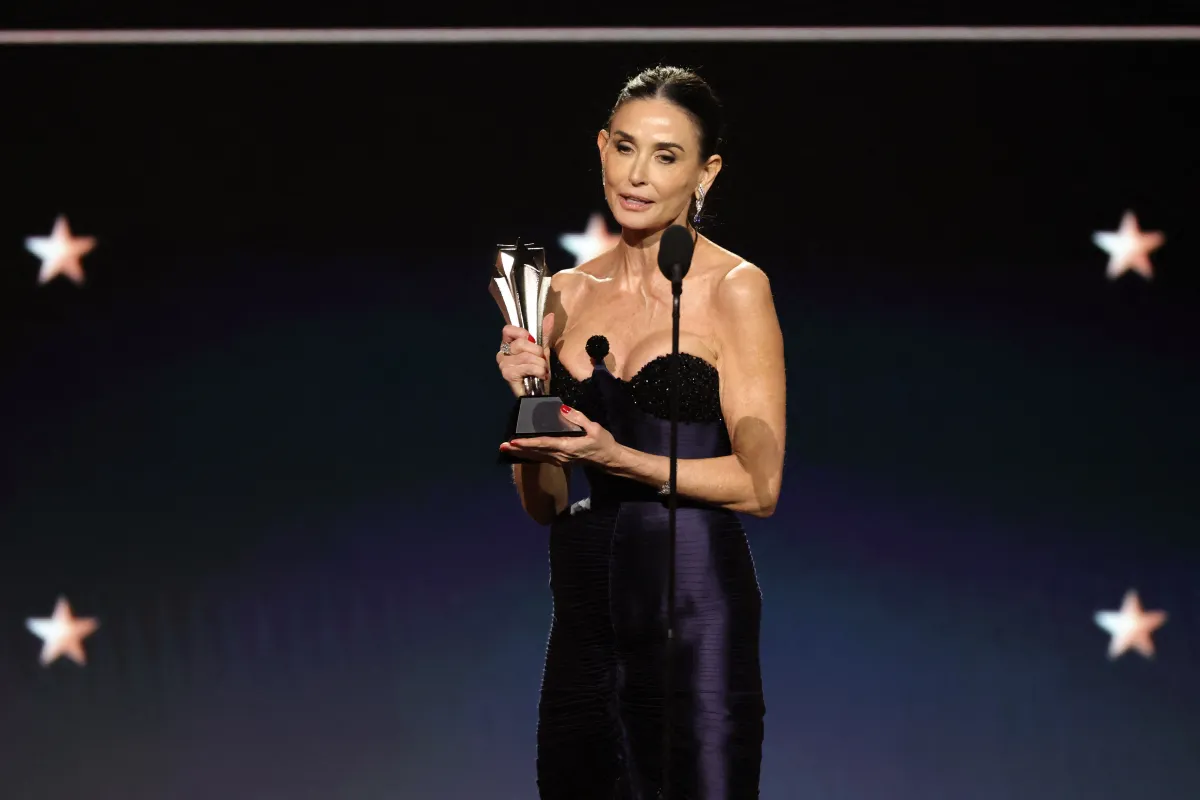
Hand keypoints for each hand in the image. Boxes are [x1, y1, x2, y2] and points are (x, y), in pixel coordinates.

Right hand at [496, 312, 554, 398]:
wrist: (540, 393)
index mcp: (509, 345)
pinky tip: (539, 376)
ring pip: (526, 356)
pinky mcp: (508, 375)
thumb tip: (550, 316)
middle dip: (537, 352)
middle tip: (541, 360)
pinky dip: (538, 370)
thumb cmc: (538, 371)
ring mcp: (504, 365)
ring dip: (540, 364)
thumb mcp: (543, 350)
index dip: (521, 332)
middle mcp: (503, 354)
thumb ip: (544, 333)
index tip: (532, 339)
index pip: (507, 330)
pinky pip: (527, 366)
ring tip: (542, 370)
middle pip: (520, 343)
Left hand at [501, 405, 619, 467]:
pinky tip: (522, 451)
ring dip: (522, 452)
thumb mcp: (593, 428)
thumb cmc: (603, 443)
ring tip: (507, 448)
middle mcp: (560, 456)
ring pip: (537, 456)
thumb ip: (577, 418)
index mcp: (567, 447)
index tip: (514, 441)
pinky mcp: (560, 460)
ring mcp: (560, 460)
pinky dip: (530, 453)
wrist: (609, 459)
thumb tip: (561, 409)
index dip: (528, 442)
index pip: (543, 444)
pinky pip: (542, 457)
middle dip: (518, 449)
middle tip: (502, 446)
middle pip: (536, 452)